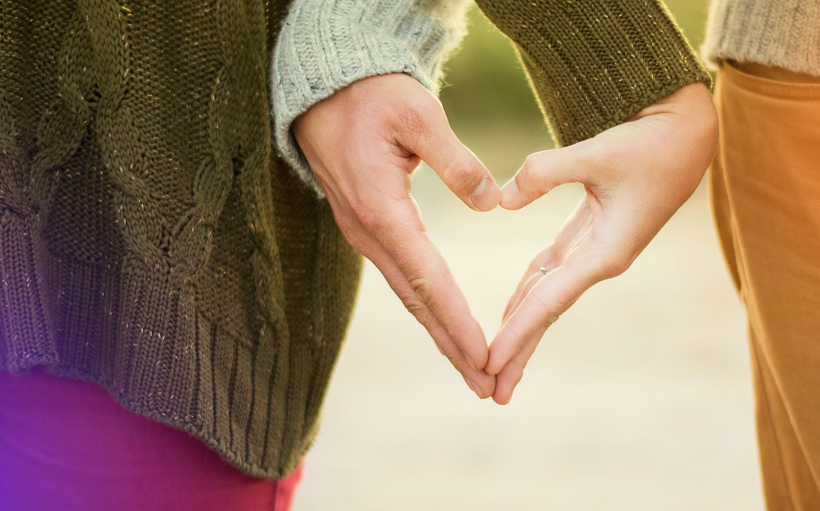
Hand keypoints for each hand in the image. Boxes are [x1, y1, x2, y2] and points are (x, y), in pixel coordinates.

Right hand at [293, 73, 500, 397]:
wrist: (323, 89)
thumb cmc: (371, 95)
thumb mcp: (418, 114)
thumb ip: (456, 160)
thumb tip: (491, 203)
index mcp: (382, 209)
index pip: (428, 278)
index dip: (458, 321)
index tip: (485, 356)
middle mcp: (368, 231)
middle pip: (417, 301)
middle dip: (452, 346)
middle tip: (486, 385)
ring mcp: (363, 232)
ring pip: (408, 294)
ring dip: (440, 333)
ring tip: (472, 367)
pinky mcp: (366, 227)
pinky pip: (401, 276)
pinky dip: (426, 306)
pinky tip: (443, 323)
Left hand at [487, 82, 718, 403]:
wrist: (686, 133)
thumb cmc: (650, 143)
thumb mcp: (597, 153)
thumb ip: (545, 172)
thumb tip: (501, 201)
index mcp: (605, 253)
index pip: (548, 302)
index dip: (516, 333)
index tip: (489, 363)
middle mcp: (599, 261)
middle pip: (547, 314)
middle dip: (519, 352)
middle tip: (490, 391)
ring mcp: (594, 252)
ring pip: (547, 297)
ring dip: (521, 329)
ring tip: (496, 363)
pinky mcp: (589, 236)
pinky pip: (550, 273)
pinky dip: (528, 293)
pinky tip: (510, 311)